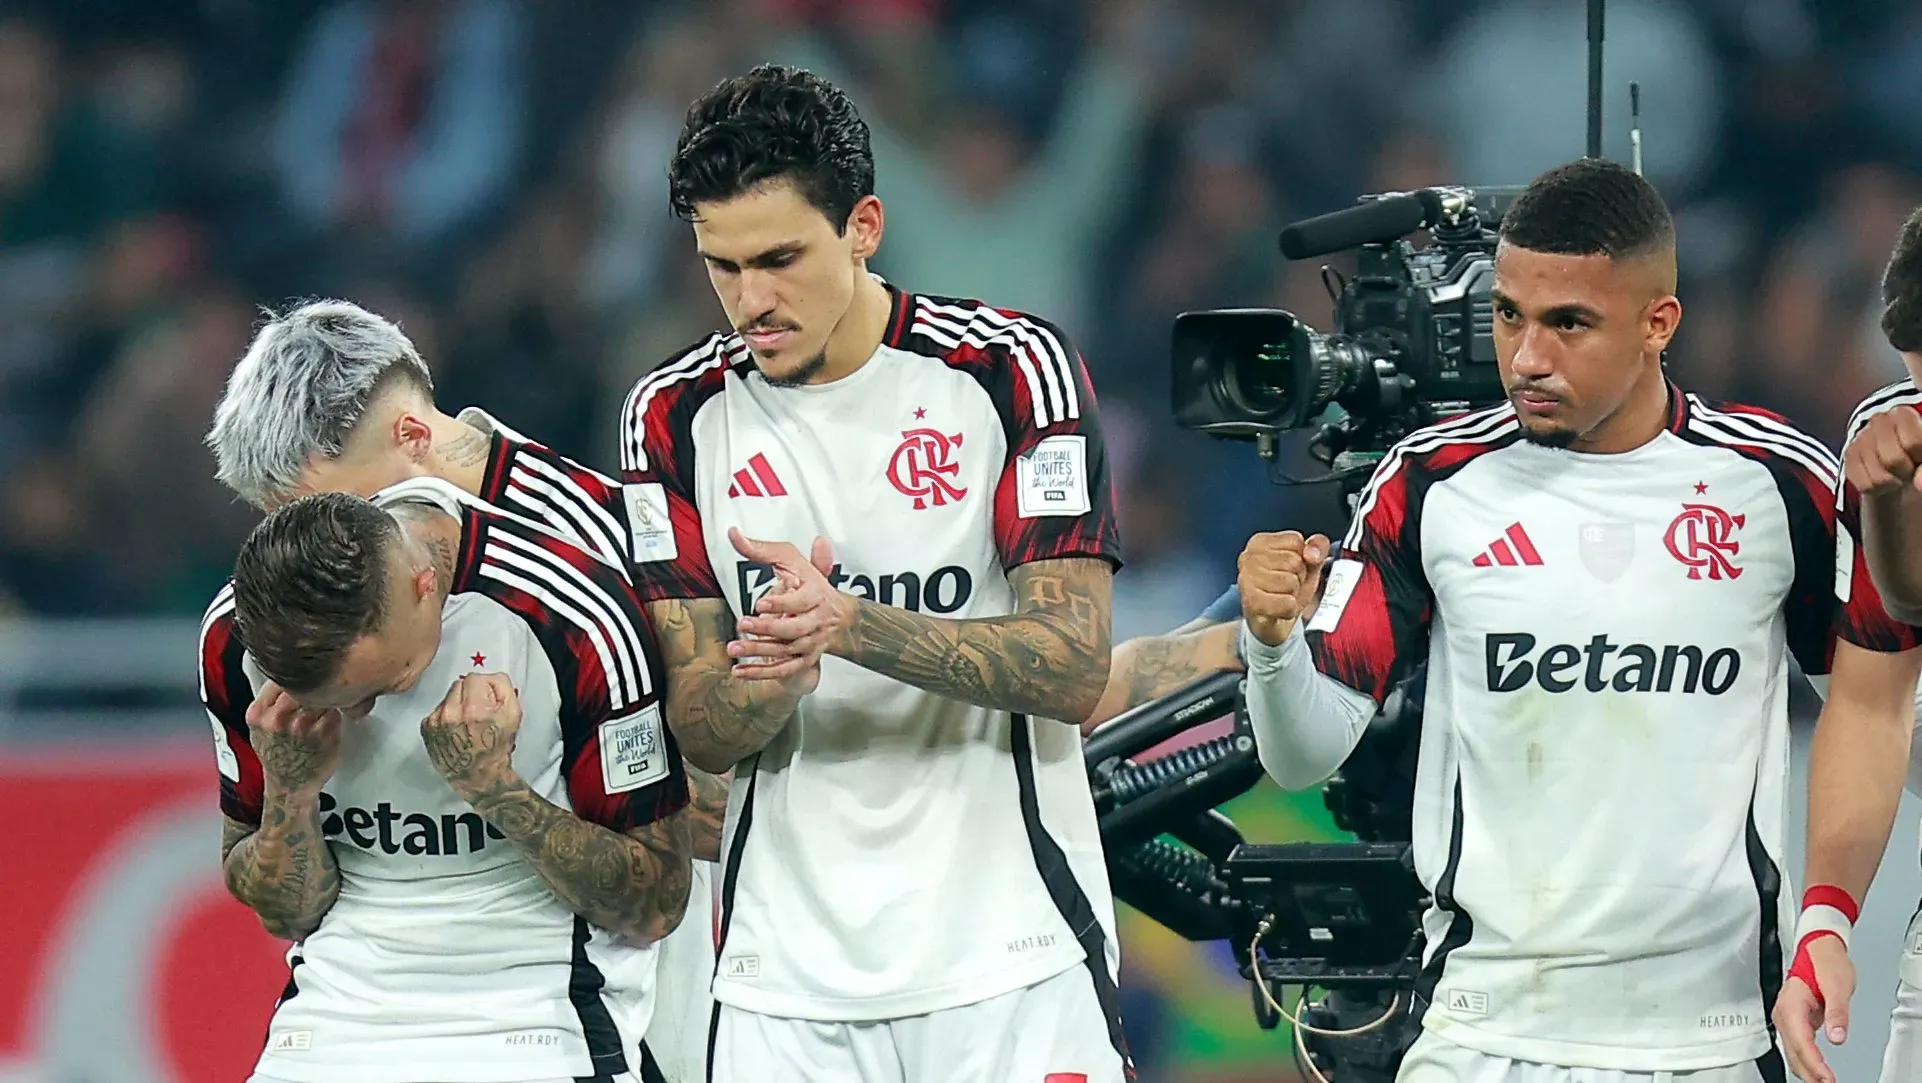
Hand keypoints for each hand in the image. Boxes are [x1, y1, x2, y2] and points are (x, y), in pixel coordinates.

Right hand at [246, 682, 342, 796]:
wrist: (290, 785)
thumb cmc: (277, 756)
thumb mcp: (259, 728)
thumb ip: (267, 702)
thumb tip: (283, 677)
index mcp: (259, 715)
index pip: (278, 680)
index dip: (291, 678)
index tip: (296, 679)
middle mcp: (279, 719)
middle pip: (301, 685)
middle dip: (309, 686)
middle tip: (313, 692)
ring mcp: (304, 726)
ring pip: (320, 695)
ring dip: (324, 698)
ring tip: (319, 709)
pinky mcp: (326, 733)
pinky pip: (335, 710)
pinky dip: (334, 713)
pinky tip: (326, 722)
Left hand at [421, 673, 522, 793]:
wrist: (478, 775)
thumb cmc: (496, 748)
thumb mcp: (513, 713)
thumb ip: (503, 686)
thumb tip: (489, 677)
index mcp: (475, 708)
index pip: (474, 677)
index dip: (484, 687)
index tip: (487, 699)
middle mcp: (452, 713)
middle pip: (459, 683)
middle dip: (470, 693)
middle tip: (478, 711)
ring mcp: (436, 721)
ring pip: (447, 695)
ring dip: (457, 703)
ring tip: (467, 722)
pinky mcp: (426, 728)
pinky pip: (437, 709)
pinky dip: (446, 715)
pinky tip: (455, 728)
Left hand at [726, 528, 839, 690]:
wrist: (839, 617)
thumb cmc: (810, 584)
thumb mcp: (791, 561)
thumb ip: (763, 549)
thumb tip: (733, 534)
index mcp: (816, 595)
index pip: (801, 601)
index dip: (781, 603)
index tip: (760, 603)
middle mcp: (816, 621)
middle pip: (793, 629)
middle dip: (768, 628)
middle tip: (743, 623)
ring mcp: (810, 643)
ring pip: (785, 651)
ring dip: (758, 651)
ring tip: (733, 648)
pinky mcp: (804, 660)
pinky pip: (783, 670)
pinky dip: (761, 673)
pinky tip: (739, 672)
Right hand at [1238, 531, 1329, 646]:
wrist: (1273, 622)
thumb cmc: (1287, 589)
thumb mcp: (1308, 563)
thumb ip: (1318, 546)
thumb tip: (1312, 553)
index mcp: (1261, 542)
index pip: (1296, 541)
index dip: (1302, 559)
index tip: (1291, 570)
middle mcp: (1248, 557)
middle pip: (1294, 561)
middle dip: (1298, 578)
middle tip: (1286, 587)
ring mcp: (1246, 579)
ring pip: (1290, 582)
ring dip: (1293, 594)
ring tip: (1282, 597)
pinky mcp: (1251, 602)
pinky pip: (1286, 603)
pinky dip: (1290, 609)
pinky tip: (1281, 609)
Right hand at [1775, 936, 1854, 1082]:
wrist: (1819, 948)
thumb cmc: (1825, 962)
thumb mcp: (1837, 986)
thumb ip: (1836, 1012)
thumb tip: (1837, 1036)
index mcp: (1791, 1004)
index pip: (1801, 1041)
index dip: (1814, 1063)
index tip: (1826, 1077)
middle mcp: (1784, 1013)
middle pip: (1793, 1051)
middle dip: (1809, 1072)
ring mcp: (1786, 1017)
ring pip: (1792, 1051)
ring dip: (1806, 1069)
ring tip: (1822, 1081)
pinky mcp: (1793, 1020)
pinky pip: (1795, 1045)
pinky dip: (1805, 1060)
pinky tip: (1815, 1068)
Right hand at [1844, 404, 1921, 496]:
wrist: (1901, 470)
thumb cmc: (1918, 459)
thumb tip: (1918, 482)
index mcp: (1903, 415)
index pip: (1913, 444)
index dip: (1919, 457)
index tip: (1919, 456)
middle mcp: (1879, 421)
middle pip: (1893, 460)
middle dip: (1905, 471)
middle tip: (1908, 466)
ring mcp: (1860, 439)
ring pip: (1878, 477)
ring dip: (1891, 482)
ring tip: (1895, 473)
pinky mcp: (1849, 457)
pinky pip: (1865, 485)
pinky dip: (1878, 489)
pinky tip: (1882, 479)